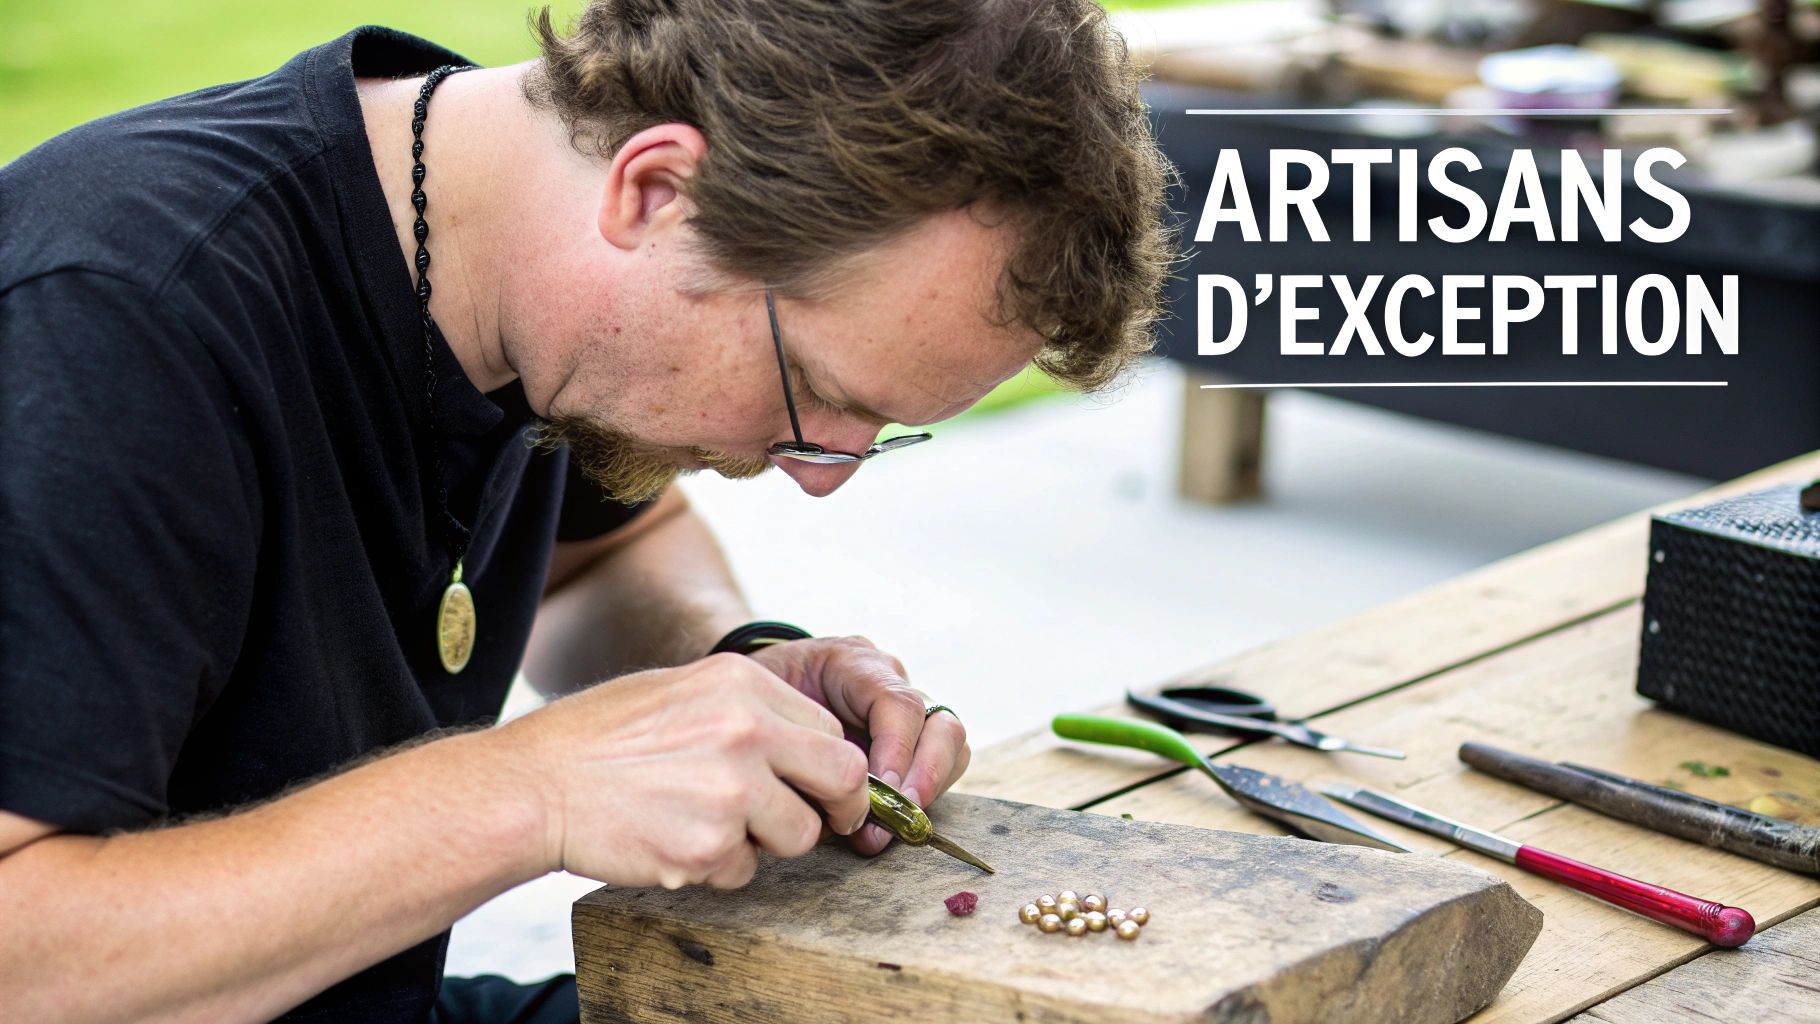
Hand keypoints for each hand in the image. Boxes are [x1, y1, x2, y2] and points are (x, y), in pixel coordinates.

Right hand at [490, 653, 869, 888]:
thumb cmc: (598, 739)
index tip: (824, 788)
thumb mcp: (678, 690)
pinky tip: (672, 842)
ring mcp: (731, 791)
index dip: (830, 766)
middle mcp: (746, 730)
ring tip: (710, 826)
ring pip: (799, 834)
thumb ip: (747, 710)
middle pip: (842, 777)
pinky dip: (717, 868)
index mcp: (741, 683)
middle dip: (840, 808)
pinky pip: (745, 871)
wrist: (533, 785)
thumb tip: (806, 744)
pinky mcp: (707, 847)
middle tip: (826, 823)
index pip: (829, 729)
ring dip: (768, 843)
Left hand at [748, 636, 969, 854]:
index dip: (897, 750)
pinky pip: (936, 766)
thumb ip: (793, 744)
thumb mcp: (759, 707)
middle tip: (898, 817)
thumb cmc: (751, 698)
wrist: (748, 689)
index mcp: (852, 662)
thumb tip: (830, 809)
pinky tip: (885, 824)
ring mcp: (903, 709)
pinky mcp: (906, 740)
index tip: (881, 789)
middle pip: (940, 723)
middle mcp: (888, 681)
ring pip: (950, 746)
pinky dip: (920, 797)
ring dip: (929, 790)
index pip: (898, 702)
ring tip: (890, 828)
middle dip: (926, 775)